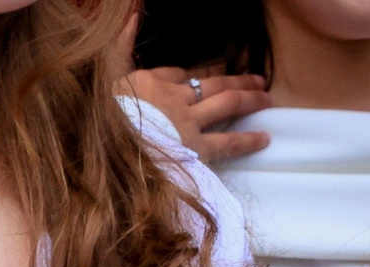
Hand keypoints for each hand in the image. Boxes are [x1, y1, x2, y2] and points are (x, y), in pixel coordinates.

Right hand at [114, 18, 272, 163]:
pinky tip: (264, 138)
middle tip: (259, 80)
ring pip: (227, 104)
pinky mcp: (195, 147)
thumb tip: (132, 14)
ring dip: (249, 99)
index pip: (178, 75)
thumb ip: (120, 46)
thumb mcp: (106, 76)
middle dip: (237, 81)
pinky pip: (227, 142)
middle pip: (214, 84)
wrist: (106, 148)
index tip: (206, 76)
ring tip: (267, 97)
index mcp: (151, 82)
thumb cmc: (102, 116)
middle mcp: (175, 98)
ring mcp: (188, 122)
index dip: (194, 76)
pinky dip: (247, 140)